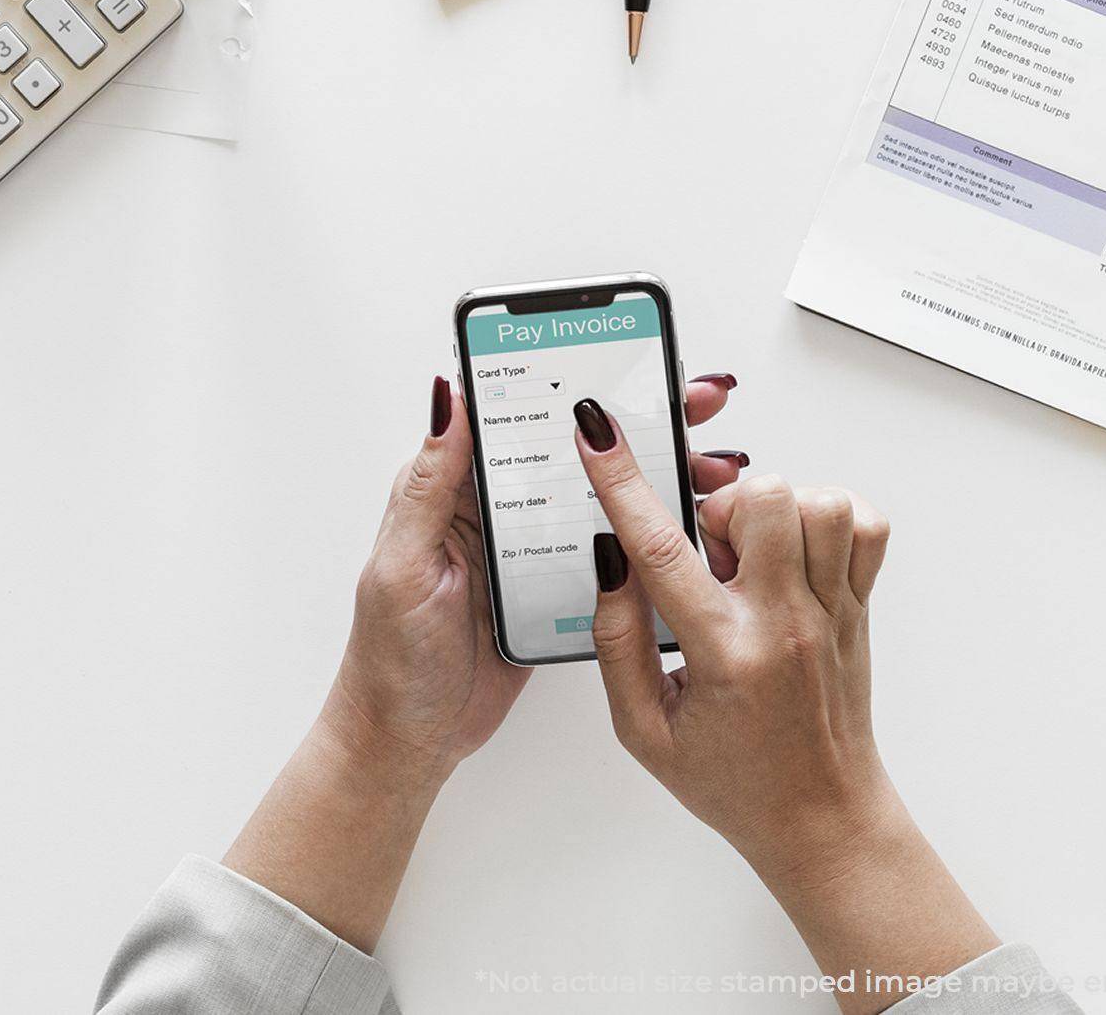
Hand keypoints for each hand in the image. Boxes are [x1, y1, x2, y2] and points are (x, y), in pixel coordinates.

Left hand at [224, 373, 744, 953]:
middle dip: (644, 420)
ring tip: (714, 464)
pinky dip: (657, 532)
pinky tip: (695, 523)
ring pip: (609, 495)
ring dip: (662, 474)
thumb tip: (446, 395)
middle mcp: (504, 508)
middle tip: (698, 403)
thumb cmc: (392, 659)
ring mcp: (537, 548)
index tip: (629, 362)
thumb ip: (430, 483)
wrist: (410, 744)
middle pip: (581, 449)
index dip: (577, 383)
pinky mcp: (563, 589)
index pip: (525, 415)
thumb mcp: (405, 563)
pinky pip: (615, 548)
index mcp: (461, 488)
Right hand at [574, 400, 997, 1012]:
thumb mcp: (644, 730)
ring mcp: (833, 610)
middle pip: (763, 500)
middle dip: (721, 506)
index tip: (598, 433)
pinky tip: (798, 551)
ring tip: (755, 555)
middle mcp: (787, 623)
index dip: (622, 484)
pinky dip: (830, 517)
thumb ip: (618, 641)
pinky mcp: (862, 604)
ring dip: (776, 509)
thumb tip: (610, 560)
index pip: (664, 551)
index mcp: (725, 654)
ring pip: (820, 501)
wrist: (821, 818)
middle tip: (711, 553)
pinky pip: (867, 525)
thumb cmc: (732, 780)